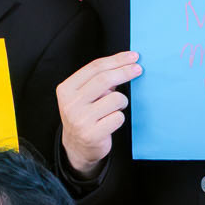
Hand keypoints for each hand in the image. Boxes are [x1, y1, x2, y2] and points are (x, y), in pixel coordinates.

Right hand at [57, 52, 141, 177]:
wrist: (77, 147)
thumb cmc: (85, 115)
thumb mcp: (85, 95)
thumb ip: (100, 80)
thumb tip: (127, 63)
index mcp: (66, 89)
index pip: (94, 68)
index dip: (116, 60)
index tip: (133, 57)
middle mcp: (71, 104)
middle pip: (104, 79)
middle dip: (125, 72)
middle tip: (138, 70)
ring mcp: (80, 120)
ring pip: (115, 99)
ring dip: (122, 101)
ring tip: (116, 107)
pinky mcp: (92, 134)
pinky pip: (118, 117)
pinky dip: (119, 117)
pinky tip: (111, 121)